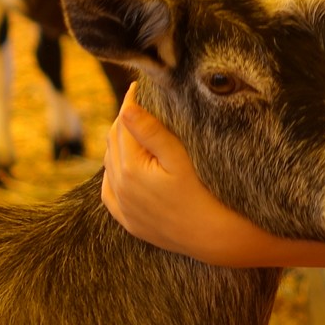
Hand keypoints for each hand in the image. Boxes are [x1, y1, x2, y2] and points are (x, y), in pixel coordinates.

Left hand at [102, 85, 269, 264]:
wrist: (216, 238)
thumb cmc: (204, 194)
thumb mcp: (179, 158)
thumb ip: (151, 132)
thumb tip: (126, 108)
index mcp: (130, 168)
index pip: (123, 125)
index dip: (130, 103)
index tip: (138, 86)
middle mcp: (119, 188)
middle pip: (114, 142)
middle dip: (124, 120)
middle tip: (138, 103)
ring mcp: (123, 207)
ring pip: (110, 164)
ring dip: (118, 144)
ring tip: (133, 128)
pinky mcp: (129, 221)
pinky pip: (108, 192)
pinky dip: (112, 174)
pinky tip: (121, 166)